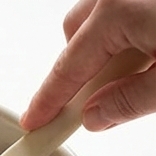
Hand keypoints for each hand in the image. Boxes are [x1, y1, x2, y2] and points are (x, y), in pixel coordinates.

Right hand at [21, 0, 155, 131]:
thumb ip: (130, 100)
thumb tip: (95, 115)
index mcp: (118, 11)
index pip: (68, 69)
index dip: (47, 102)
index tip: (33, 123)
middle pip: (76, 34)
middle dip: (79, 68)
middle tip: (98, 99)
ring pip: (99, 17)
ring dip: (106, 46)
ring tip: (140, 66)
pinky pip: (122, 6)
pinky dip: (126, 29)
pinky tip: (150, 42)